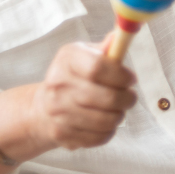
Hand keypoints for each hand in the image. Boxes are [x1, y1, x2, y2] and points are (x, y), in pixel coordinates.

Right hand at [31, 35, 137, 149]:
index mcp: (67, 59)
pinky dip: (108, 131)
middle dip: (126, 99)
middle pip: (106, 97)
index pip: (98, 67)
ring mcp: (58, 111)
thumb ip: (105, 50)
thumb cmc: (73, 78)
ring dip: (119, 116)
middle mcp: (58, 84)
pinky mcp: (62, 133)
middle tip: (130, 98)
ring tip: (117, 110)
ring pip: (105, 120)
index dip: (121, 75)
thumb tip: (120, 36)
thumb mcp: (85, 56)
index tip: (131, 79)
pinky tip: (104, 122)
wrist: (43, 108)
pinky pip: (99, 137)